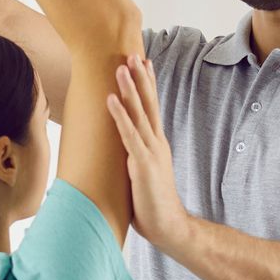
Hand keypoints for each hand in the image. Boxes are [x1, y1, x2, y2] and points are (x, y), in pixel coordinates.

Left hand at [106, 56, 191, 250]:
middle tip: (134, 54)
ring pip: (139, 113)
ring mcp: (150, 151)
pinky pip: (128, 134)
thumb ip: (136, 159)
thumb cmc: (153, 204)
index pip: (152, 108)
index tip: (143, 64)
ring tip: (120, 67)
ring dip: (129, 89)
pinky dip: (119, 115)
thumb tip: (123, 153)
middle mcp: (156, 142)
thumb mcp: (143, 174)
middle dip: (141, 78)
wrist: (168, 226)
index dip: (148, 85)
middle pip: (148, 103)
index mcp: (157, 144)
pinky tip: (111, 99)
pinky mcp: (142, 163)